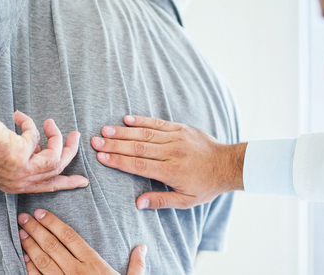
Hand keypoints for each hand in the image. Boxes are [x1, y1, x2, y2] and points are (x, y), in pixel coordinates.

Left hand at [0, 111, 87, 193]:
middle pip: (57, 170)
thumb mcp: (2, 157)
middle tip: (76, 136)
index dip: (67, 183)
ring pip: (55, 156)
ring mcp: (21, 170)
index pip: (47, 187)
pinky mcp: (21, 154)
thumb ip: (23, 158)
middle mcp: (20, 182)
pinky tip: (17, 116)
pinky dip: (29, 123)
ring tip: (50, 121)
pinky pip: (36, 135)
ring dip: (56, 136)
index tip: (82, 181)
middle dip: (70, 151)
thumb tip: (39, 147)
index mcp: (15, 186)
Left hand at [18, 210, 146, 274]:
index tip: (41, 213)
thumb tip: (142, 247)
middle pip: (52, 245)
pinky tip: (24, 258)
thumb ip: (137, 265)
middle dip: (36, 229)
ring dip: (30, 246)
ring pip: (43, 261)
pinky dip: (30, 268)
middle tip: (23, 218)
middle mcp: (76, 271)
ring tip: (21, 233)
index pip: (69, 236)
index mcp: (94, 264)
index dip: (53, 222)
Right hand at [91, 115, 245, 208]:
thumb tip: (137, 203)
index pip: (138, 165)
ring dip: (122, 132)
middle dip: (114, 145)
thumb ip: (160, 201)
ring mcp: (176, 138)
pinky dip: (141, 120)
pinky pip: (157, 123)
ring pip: (144, 133)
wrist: (228, 164)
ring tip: (104, 130)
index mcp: (171, 171)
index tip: (101, 157)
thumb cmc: (206, 185)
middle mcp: (171, 152)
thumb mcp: (186, 200)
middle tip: (95, 142)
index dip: (118, 161)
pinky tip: (126, 119)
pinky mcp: (180, 128)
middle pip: (137, 147)